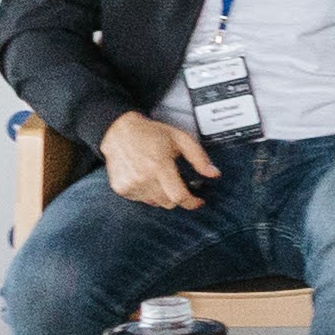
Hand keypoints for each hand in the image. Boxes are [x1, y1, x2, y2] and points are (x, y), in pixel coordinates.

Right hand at [102, 111, 217, 209]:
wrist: (119, 131)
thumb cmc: (152, 133)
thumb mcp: (181, 139)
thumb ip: (199, 158)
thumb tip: (215, 174)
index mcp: (158, 165)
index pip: (178, 196)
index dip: (192, 202)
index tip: (199, 202)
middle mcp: (142, 178)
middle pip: (168, 202)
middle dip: (178, 196)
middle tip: (178, 183)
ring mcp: (129, 184)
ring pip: (155, 203)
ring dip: (162, 195)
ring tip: (160, 176)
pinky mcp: (120, 188)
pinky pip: (141, 200)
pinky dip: (148, 193)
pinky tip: (146, 177)